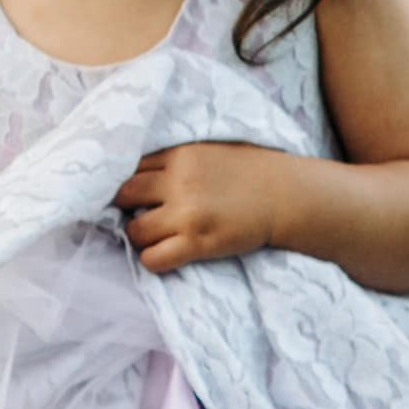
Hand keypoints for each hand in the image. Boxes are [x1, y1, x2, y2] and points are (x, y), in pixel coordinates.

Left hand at [111, 140, 293, 271]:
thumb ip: (177, 157)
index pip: (130, 166)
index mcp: (181, 155)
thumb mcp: (210, 149)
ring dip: (137, 235)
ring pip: (134, 230)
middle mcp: (179, 182)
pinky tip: (162, 254)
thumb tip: (143, 169)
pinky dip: (151, 259)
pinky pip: (154, 258)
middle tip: (133, 214)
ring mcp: (187, 214)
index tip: (127, 191)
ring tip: (150, 236)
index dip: (123, 179)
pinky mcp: (198, 243)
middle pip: (124, 194)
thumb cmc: (251, 170)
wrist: (286, 195)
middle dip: (122, 206)